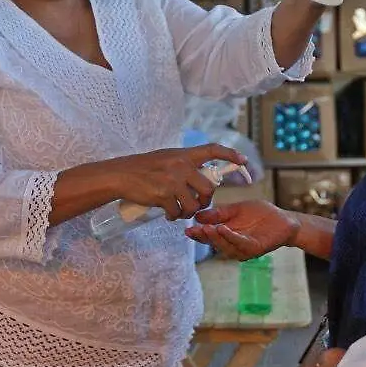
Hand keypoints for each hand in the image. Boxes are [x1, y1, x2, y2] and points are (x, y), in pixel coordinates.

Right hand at [95, 144, 247, 219]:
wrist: (121, 175)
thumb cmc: (143, 168)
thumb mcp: (167, 159)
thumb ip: (184, 166)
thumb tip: (201, 178)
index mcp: (184, 155)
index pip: (212, 149)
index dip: (230, 154)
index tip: (244, 161)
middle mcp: (181, 166)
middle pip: (209, 188)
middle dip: (205, 201)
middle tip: (196, 205)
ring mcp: (172, 180)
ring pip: (194, 204)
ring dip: (189, 212)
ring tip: (179, 211)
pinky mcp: (163, 195)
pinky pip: (177, 212)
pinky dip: (173, 216)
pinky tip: (167, 214)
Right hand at [185, 200, 300, 259]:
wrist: (284, 219)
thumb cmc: (261, 215)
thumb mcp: (236, 210)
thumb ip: (219, 214)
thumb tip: (198, 215)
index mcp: (228, 236)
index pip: (210, 237)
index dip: (198, 234)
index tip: (186, 229)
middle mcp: (234, 246)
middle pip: (216, 244)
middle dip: (204, 237)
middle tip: (194, 229)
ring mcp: (245, 249)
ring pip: (227, 246)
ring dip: (216, 238)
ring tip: (206, 228)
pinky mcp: (256, 248)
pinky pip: (242, 244)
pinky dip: (232, 237)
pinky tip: (224, 229)